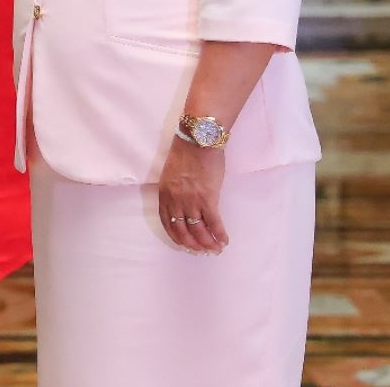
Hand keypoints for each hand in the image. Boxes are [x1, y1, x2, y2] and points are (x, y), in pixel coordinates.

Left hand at [157, 137, 227, 254]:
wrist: (198, 139)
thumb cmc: (186, 152)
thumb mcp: (172, 173)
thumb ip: (175, 190)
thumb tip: (184, 203)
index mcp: (165, 194)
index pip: (167, 222)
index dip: (176, 236)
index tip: (184, 244)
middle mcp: (176, 201)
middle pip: (182, 231)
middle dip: (192, 244)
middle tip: (201, 251)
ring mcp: (191, 201)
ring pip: (198, 230)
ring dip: (207, 243)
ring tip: (215, 249)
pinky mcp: (208, 199)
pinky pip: (213, 222)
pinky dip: (219, 234)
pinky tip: (224, 241)